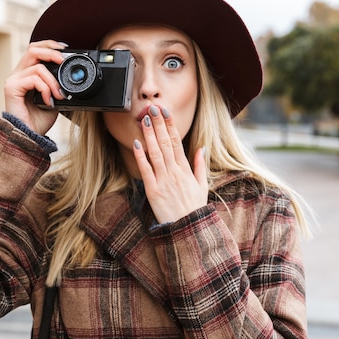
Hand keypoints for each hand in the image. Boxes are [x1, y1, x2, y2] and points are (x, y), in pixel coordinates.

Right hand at [4, 40, 65, 134]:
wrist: (29, 137)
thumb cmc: (38, 121)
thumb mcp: (54, 100)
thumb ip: (58, 87)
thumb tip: (71, 80)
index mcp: (27, 75)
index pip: (35, 51)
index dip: (50, 45)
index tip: (66, 49)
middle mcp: (19, 74)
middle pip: (33, 49)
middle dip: (51, 52)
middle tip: (64, 60)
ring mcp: (14, 80)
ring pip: (37, 66)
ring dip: (53, 80)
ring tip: (59, 94)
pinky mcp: (11, 88)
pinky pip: (33, 79)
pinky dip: (45, 88)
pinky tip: (49, 100)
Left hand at [133, 105, 207, 223]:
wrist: (188, 229)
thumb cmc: (194, 209)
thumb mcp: (202, 186)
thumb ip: (200, 166)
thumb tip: (201, 148)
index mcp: (186, 170)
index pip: (177, 142)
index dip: (171, 126)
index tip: (166, 112)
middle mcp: (175, 172)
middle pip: (166, 143)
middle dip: (159, 124)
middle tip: (153, 108)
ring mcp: (163, 181)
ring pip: (156, 153)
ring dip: (150, 135)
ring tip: (145, 120)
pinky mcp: (153, 191)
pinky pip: (146, 170)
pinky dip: (141, 156)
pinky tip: (137, 144)